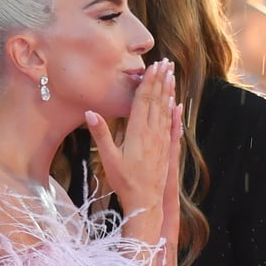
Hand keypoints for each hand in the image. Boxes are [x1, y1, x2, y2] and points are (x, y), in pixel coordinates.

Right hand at [85, 59, 180, 245]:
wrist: (145, 201)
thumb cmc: (124, 182)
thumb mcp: (108, 159)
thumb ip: (101, 134)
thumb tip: (90, 112)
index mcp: (138, 132)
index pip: (144, 100)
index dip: (148, 82)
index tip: (153, 66)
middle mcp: (153, 133)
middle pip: (157, 101)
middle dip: (161, 81)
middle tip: (166, 63)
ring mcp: (162, 141)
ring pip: (166, 110)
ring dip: (168, 91)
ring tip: (171, 75)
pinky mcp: (166, 149)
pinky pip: (171, 125)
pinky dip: (173, 112)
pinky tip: (175, 104)